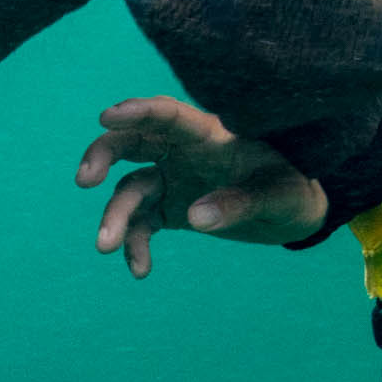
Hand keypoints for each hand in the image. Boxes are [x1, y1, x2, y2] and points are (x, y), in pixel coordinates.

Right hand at [77, 97, 326, 276]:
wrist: (295, 213)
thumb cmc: (294, 189)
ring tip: (106, 247)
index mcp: (211, 135)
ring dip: (115, 216)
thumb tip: (195, 218)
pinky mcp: (172, 210)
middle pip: (132, 142)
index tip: (106, 117)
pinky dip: (136, 246)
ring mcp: (173, 180)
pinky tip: (140, 270)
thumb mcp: (279, 196)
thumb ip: (240, 202)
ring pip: (130, 189)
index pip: (169, 116)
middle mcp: (183, 152)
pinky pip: (143, 225)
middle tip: (85, 180)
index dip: (138, 111)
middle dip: (103, 156)